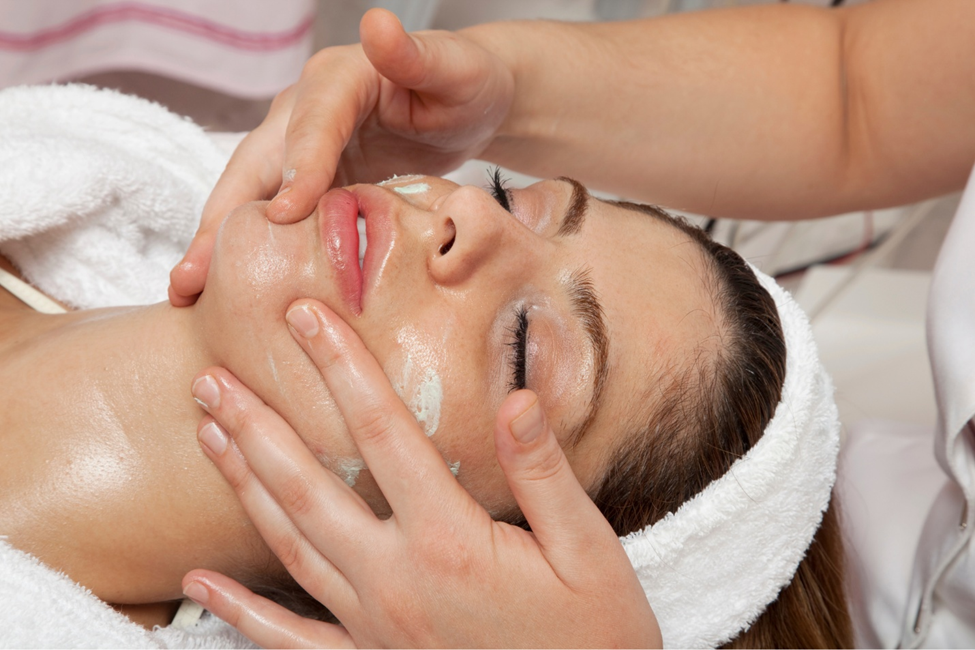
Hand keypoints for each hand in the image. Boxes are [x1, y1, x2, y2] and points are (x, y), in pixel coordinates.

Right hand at [169, 9, 513, 306]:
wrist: (468, 103)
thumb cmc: (466, 82)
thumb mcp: (453, 66)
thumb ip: (416, 54)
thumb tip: (377, 22)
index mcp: (337, 80)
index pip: (311, 124)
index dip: (298, 167)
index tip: (286, 215)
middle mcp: (305, 112)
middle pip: (255, 166)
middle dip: (220, 221)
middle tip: (190, 276)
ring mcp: (302, 148)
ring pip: (252, 196)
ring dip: (219, 244)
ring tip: (189, 293)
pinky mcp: (312, 180)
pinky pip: (275, 215)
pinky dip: (253, 251)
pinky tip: (231, 289)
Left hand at [183, 299, 660, 647]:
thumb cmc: (596, 634)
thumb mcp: (589, 551)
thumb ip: (544, 474)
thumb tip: (515, 399)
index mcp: (450, 542)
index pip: (384, 433)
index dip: (342, 368)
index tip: (306, 318)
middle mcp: (397, 580)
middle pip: (309, 487)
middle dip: (257, 426)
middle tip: (212, 377)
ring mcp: (374, 626)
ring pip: (289, 545)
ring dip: (243, 486)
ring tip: (207, 434)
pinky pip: (288, 638)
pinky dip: (238, 611)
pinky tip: (199, 583)